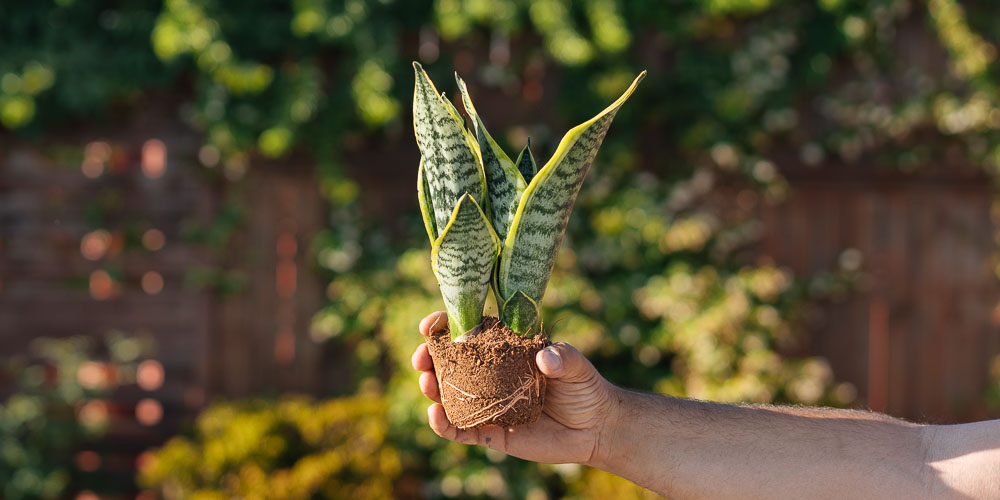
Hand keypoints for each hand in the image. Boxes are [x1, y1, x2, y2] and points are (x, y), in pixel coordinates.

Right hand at [411, 311, 617, 464]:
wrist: (596, 428)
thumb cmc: (584, 388)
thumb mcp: (577, 365)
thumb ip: (564, 357)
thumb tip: (545, 359)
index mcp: (504, 352)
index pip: (469, 334)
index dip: (445, 327)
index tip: (429, 325)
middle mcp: (491, 377)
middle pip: (450, 366)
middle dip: (429, 359)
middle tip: (421, 358)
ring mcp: (488, 405)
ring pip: (449, 397)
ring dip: (432, 389)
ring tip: (427, 383)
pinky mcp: (492, 434)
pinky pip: (461, 431)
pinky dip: (444, 424)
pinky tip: (436, 415)